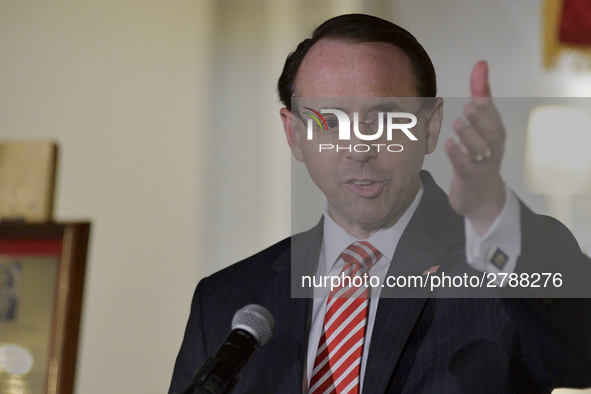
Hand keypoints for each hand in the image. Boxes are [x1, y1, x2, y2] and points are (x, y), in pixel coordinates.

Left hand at [445, 61, 505, 234]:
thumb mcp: (482, 125)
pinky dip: (458, 155)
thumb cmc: (480, 154)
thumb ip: (481, 96)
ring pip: (480, 149)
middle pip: (491, 131)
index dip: (484, 95)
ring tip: (458, 124)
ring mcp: (483, 163)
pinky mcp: (470, 177)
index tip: (478, 78)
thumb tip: (481, 64)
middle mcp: (493, 146)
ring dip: (470, 136)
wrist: (481, 194)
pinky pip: (465, 166)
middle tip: (469, 107)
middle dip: (481, 118)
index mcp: (494, 130)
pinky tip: (450, 145)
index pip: (491, 111)